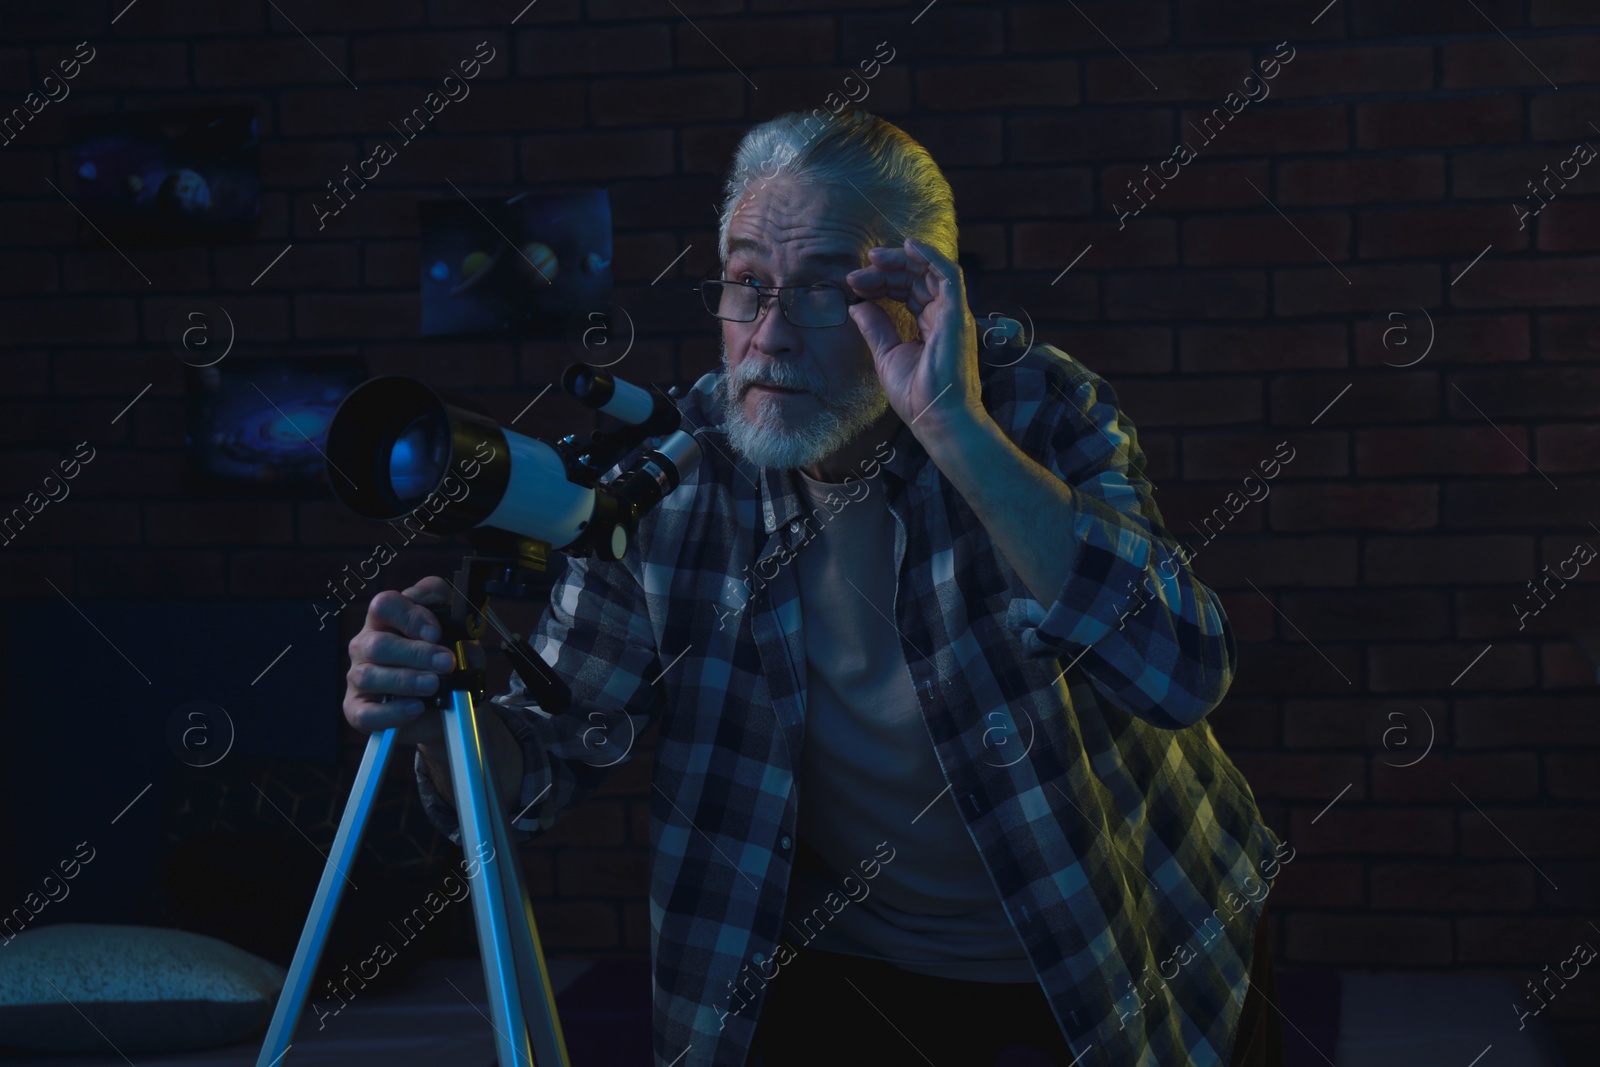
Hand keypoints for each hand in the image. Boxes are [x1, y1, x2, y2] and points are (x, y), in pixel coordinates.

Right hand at [343, 576, 457, 746]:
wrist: (454, 706)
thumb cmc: (448, 662)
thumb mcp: (457, 631)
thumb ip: (444, 605)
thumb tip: (426, 597)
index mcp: (386, 620)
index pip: (385, 605)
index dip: (410, 617)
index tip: (436, 633)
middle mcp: (366, 646)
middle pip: (377, 644)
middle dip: (416, 654)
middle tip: (445, 664)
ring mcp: (359, 678)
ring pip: (368, 676)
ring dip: (406, 680)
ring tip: (434, 685)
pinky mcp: (358, 710)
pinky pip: (365, 713)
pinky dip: (392, 712)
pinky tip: (416, 707)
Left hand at [845, 236, 985, 440]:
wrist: (936, 418)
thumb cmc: (917, 395)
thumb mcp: (886, 355)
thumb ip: (875, 328)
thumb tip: (857, 305)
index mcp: (930, 325)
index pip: (907, 291)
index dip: (881, 283)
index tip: (854, 284)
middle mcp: (944, 315)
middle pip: (916, 278)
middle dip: (885, 271)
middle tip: (856, 273)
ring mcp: (952, 314)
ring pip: (929, 272)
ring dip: (901, 261)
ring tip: (873, 258)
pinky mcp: (956, 315)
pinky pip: (948, 275)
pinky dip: (930, 257)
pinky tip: (909, 246)